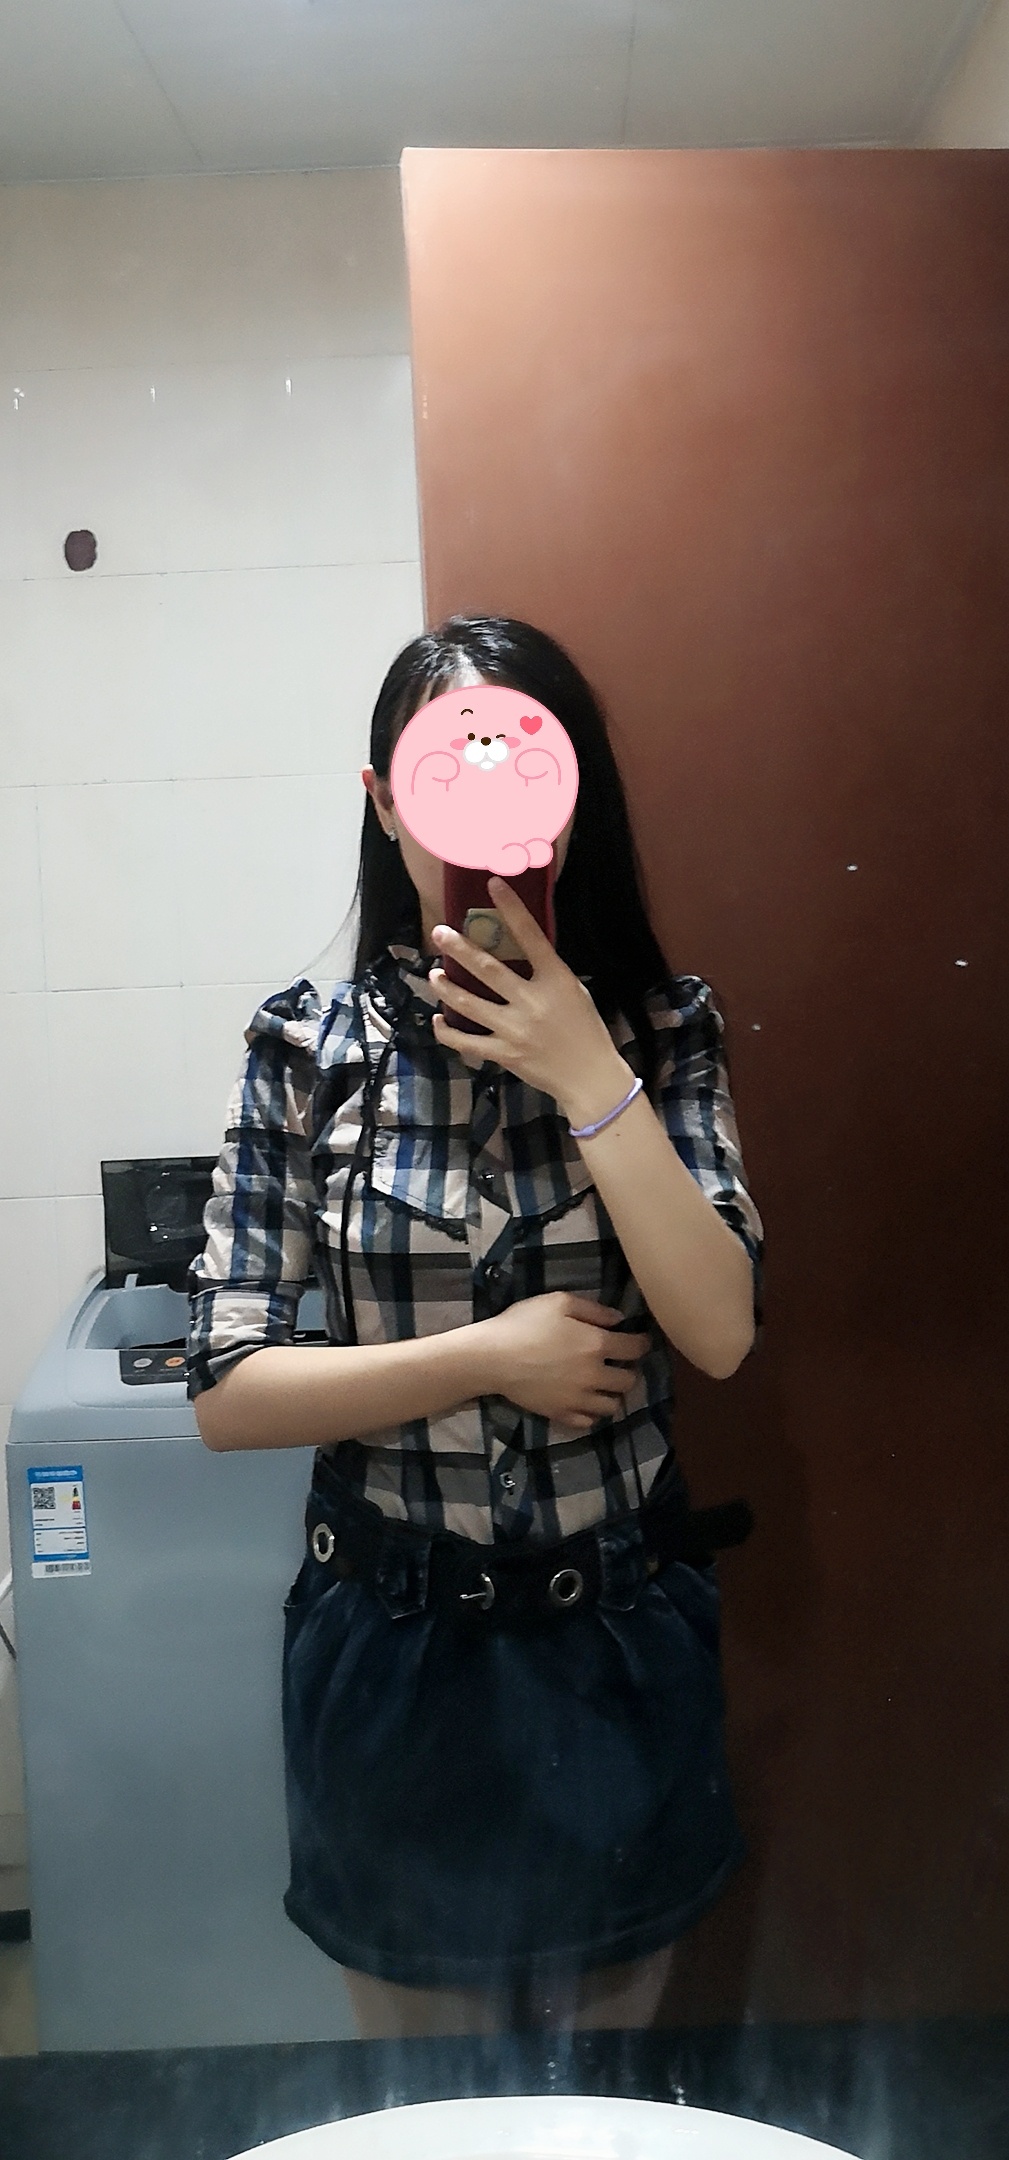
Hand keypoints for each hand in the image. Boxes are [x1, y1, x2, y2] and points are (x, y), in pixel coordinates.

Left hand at [429, 875, 629, 1112]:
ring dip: (446, 987)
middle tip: (439, 933)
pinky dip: (448, 1031)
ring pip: (470, 1003)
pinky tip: (438, 1020)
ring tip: (433, 974)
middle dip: (459, 949)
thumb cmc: (586, 1030)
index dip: (511, 908)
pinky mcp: (504, 1053)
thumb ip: (547, 973)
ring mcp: (515, 1029)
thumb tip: (521, 949)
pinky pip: (467, 1041)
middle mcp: (532, 1001)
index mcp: (555, 980)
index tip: (494, 884)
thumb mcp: (574, 992)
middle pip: (488, 969)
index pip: (531, 936)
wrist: (589, 1077)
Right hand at [479, 1291, 651, 1435]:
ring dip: (612, 1394)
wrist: (492, 1357)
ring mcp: (578, 1399)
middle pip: (628, 1381)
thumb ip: (594, 1310)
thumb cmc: (524, 1323)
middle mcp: (593, 1375)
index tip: (639, 1341)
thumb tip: (619, 1320)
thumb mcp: (559, 1302)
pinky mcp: (561, 1414)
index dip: (641, 1343)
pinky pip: (588, 1421)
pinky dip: (592, 1413)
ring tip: (603, 1385)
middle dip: (629, 1371)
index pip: (635, 1349)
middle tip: (619, 1364)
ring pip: (611, 1406)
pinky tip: (584, 1401)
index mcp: (596, 1344)